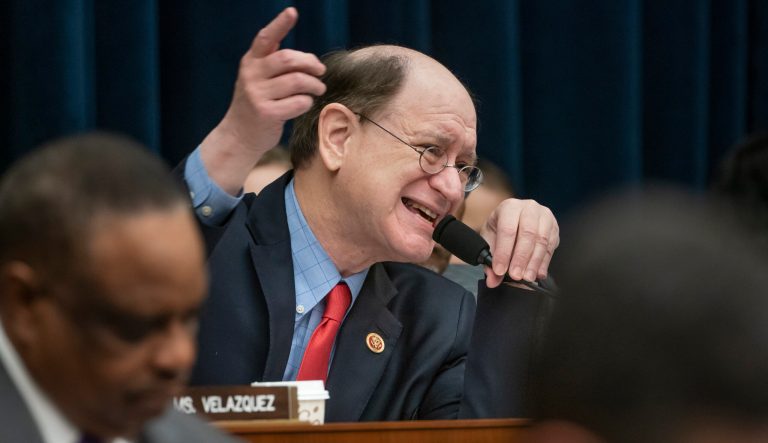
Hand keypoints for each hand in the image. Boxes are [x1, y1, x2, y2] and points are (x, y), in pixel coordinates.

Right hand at [200, 7, 325, 193]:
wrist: (239, 136)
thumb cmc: (256, 104)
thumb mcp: (256, 79)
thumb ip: (271, 63)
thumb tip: (302, 57)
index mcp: (250, 62)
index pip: (265, 38)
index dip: (280, 24)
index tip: (292, 12)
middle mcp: (251, 76)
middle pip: (287, 59)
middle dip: (310, 64)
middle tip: (320, 72)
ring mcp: (257, 95)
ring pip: (297, 81)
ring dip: (314, 85)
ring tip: (318, 89)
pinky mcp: (267, 113)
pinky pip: (298, 102)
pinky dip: (307, 102)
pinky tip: (305, 104)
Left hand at [479, 199, 559, 288]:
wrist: (514, 220)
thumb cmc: (500, 228)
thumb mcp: (489, 240)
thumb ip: (489, 260)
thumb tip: (492, 280)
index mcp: (510, 207)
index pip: (507, 229)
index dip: (504, 252)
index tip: (500, 270)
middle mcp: (529, 208)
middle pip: (528, 234)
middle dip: (521, 258)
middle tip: (516, 276)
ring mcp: (545, 216)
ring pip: (542, 241)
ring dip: (534, 262)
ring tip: (527, 277)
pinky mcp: (554, 228)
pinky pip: (551, 247)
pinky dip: (544, 263)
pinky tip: (537, 273)